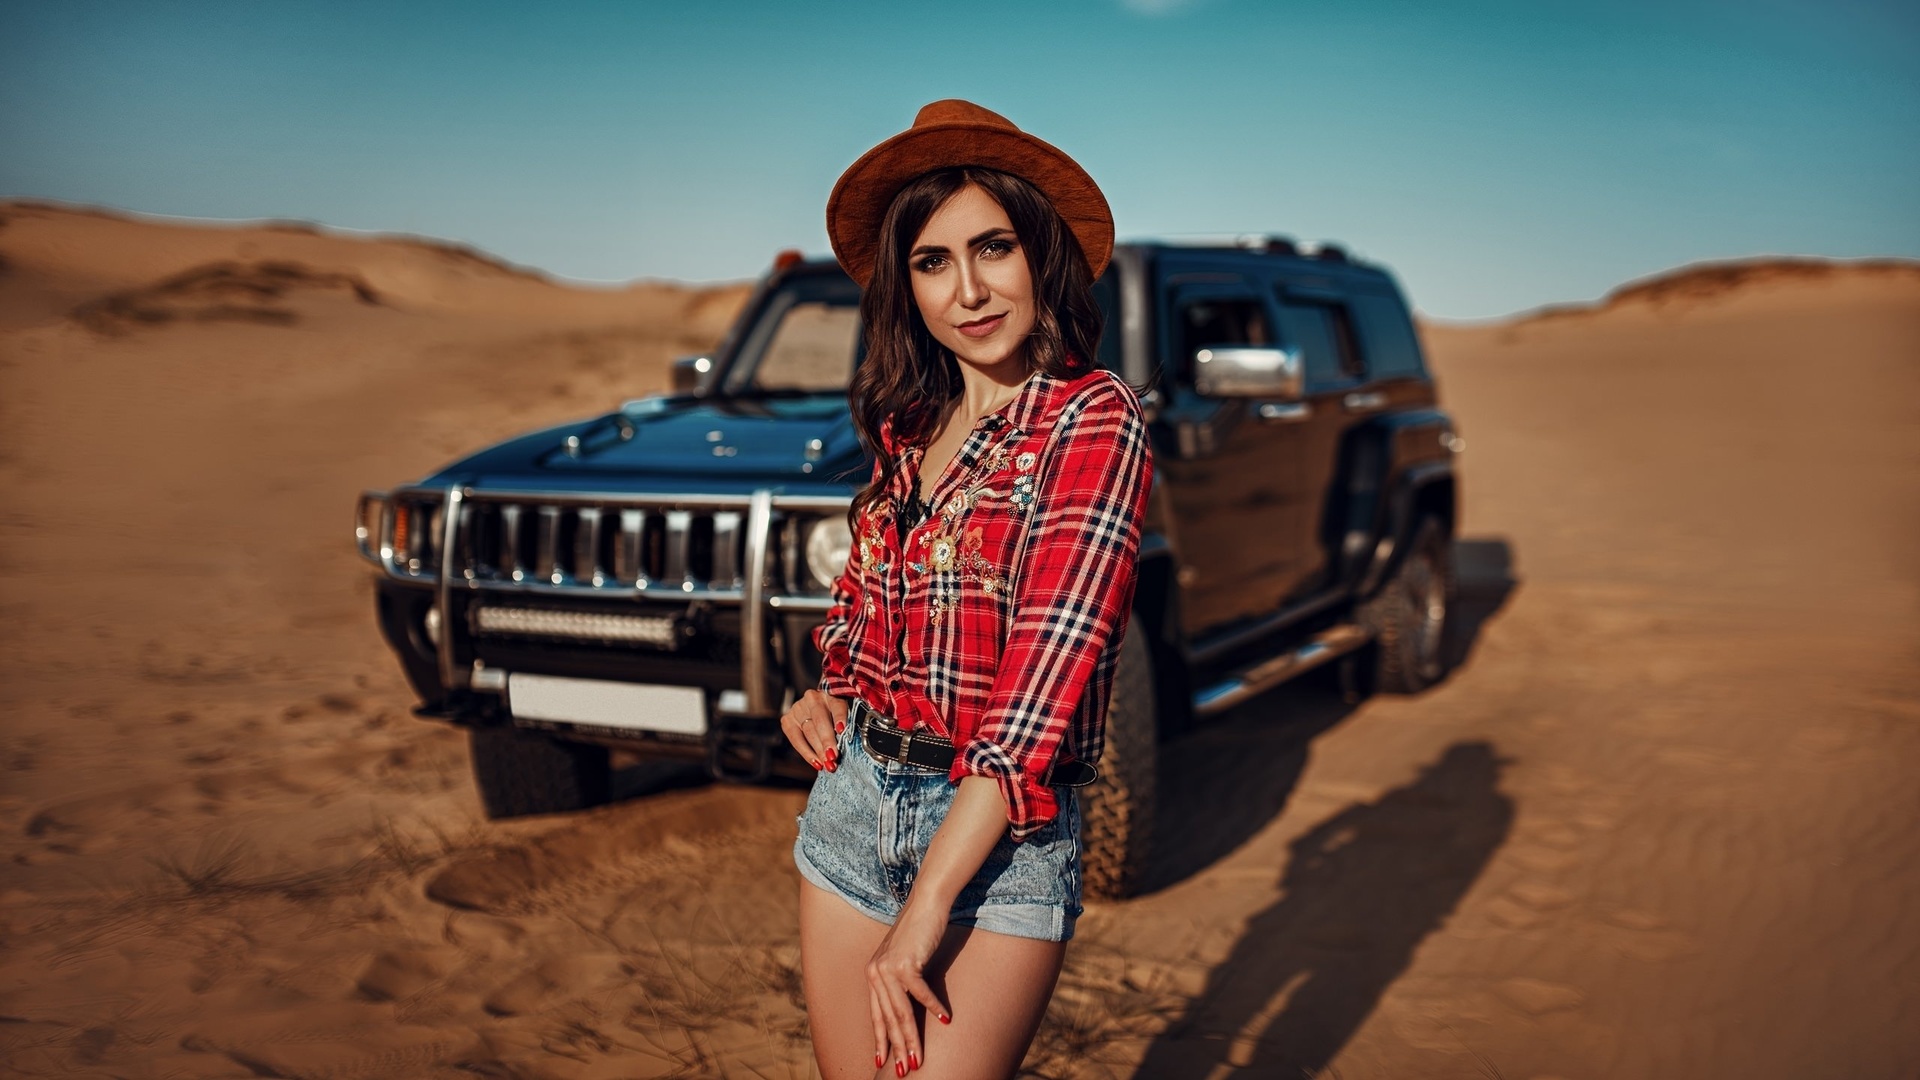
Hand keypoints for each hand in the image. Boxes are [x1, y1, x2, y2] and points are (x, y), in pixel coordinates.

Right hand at [779, 689, 846, 772]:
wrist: (813, 710)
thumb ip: (845, 726)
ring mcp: (798, 708)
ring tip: (827, 764)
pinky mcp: (787, 719)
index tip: (842, 730)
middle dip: (827, 741)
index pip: (837, 705)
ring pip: (809, 731)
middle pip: (820, 720)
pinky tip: (815, 762)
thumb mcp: (842, 715)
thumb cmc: (833, 717)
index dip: (840, 717)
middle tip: (833, 757)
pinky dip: (806, 753)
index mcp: (831, 694)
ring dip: (818, 750)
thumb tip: (848, 746)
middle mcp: (813, 698)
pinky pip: (796, 739)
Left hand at [868, 901, 951, 1074]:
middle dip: (897, 1048)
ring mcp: (888, 968)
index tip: (882, 1061)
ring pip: (901, 1012)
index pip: (876, 1015)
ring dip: (911, 1039)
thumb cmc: (918, 932)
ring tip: (919, 1059)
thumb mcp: (904, 959)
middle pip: (888, 1019)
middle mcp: (875, 973)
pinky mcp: (906, 962)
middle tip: (905, 1070)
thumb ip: (899, 981)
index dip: (880, 1040)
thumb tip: (905, 1006)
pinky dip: (933, 1007)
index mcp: (873, 975)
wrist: (926, 903)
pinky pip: (920, 993)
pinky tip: (945, 1020)